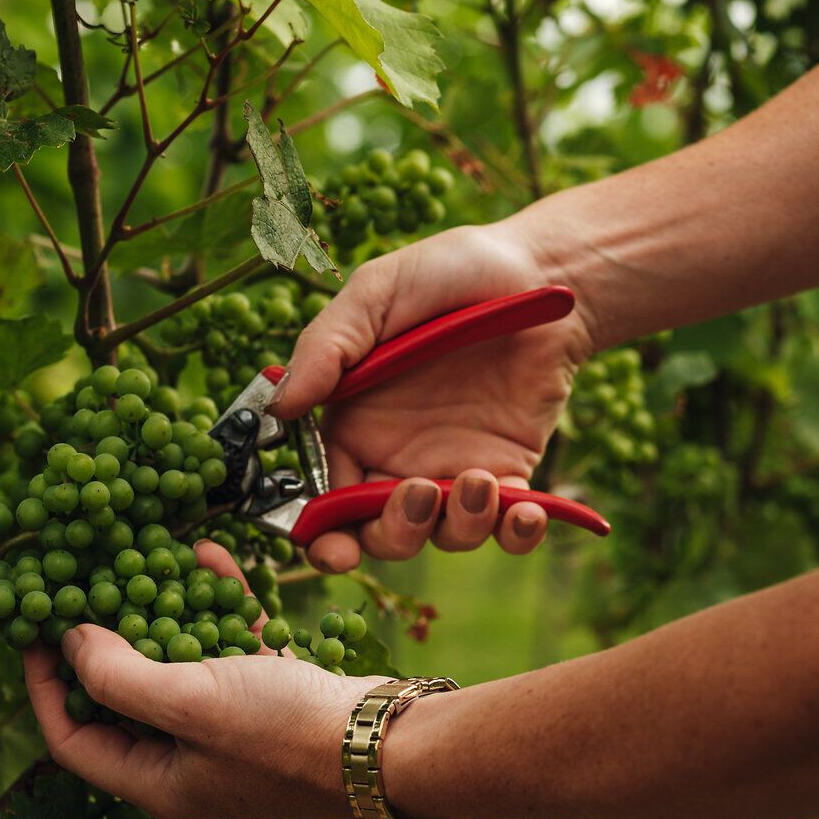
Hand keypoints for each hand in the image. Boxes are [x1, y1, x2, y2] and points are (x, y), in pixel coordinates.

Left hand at [23, 543, 379, 818]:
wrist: (389, 743)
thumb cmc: (284, 733)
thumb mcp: (189, 701)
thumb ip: (117, 676)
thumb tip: (71, 642)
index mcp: (156, 781)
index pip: (72, 740)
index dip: (42, 687)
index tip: (31, 630)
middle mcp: (188, 760)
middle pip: (122, 698)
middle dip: (103, 639)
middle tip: (82, 586)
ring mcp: (232, 728)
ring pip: (177, 663)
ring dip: (160, 610)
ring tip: (140, 558)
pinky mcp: (271, 696)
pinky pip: (229, 645)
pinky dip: (216, 604)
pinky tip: (209, 556)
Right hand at [273, 222, 599, 572]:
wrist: (540, 271)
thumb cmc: (448, 273)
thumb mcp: (377, 294)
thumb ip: (327, 348)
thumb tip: (279, 408)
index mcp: (353, 425)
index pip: (326, 498)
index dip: (323, 533)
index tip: (333, 547)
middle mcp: (399, 458)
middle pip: (381, 532)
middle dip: (393, 534)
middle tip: (418, 493)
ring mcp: (456, 470)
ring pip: (444, 536)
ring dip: (459, 526)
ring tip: (481, 481)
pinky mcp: (511, 473)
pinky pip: (509, 527)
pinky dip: (517, 534)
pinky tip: (528, 511)